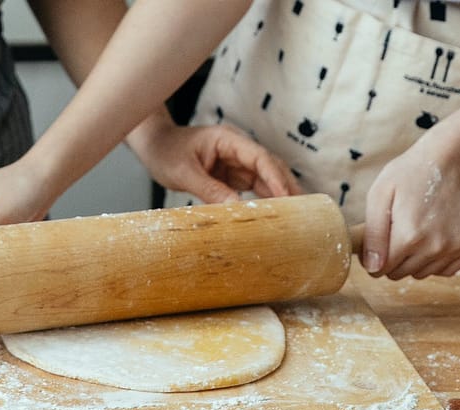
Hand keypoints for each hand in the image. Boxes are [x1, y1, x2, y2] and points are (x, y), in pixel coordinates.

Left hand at [128, 113, 300, 202]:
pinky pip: (253, 188)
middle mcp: (237, 150)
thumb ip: (209, 189)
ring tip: (296, 217)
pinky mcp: (232, 176)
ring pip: (265, 179)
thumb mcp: (184, 172)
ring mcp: (236, 163)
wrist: (154, 146)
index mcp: (228, 140)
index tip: (288, 197)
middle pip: (270, 168)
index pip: (260, 158)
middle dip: (287, 187)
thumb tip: (236, 208)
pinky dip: (264, 201)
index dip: (276, 177)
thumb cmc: (166, 151)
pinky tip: (275, 216)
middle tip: (305, 210)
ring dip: (280, 196)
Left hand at [362, 138, 459, 279]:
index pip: (381, 270)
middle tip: (397, 231)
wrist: (449, 161)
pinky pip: (445, 270)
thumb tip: (372, 268)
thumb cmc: (408, 176)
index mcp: (409, 236)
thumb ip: (372, 235)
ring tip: (416, 230)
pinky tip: (433, 238)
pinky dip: (436, 260)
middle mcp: (434, 246)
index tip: (378, 241)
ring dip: (414, 259)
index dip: (374, 258)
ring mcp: (455, 247)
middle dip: (393, 258)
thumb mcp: (379, 196)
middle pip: (400, 274)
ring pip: (421, 274)